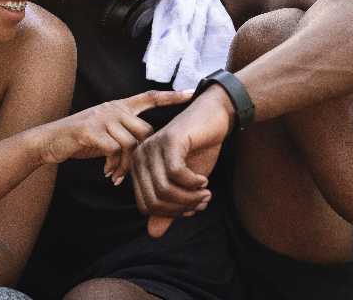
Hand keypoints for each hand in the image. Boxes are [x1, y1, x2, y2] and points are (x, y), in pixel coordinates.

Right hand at [38, 89, 193, 182]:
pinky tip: (106, 172)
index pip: (149, 97)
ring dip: (125, 165)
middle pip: (145, 130)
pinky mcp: (91, 130)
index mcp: (118, 106)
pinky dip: (113, 166)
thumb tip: (144, 150)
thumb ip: (124, 134)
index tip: (191, 92)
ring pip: (130, 143)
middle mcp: (112, 108)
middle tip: (128, 171)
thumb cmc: (79, 140)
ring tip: (115, 175)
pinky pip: (114, 151)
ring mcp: (101, 118)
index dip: (171, 96)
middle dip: (141, 154)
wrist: (48, 141)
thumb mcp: (104, 132)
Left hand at [130, 87, 233, 237]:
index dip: (171, 214)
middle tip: (202, 201)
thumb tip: (153, 234)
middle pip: (154, 201)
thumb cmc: (198, 150)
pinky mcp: (168, 141)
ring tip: (205, 192)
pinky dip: (193, 183)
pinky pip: (176, 174)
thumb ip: (169, 208)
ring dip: (190, 197)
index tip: (192, 209)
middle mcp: (140, 157)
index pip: (146, 207)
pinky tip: (203, 179)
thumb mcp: (184, 185)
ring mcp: (151, 148)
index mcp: (139, 168)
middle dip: (182, 208)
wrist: (214, 118)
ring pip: (164, 190)